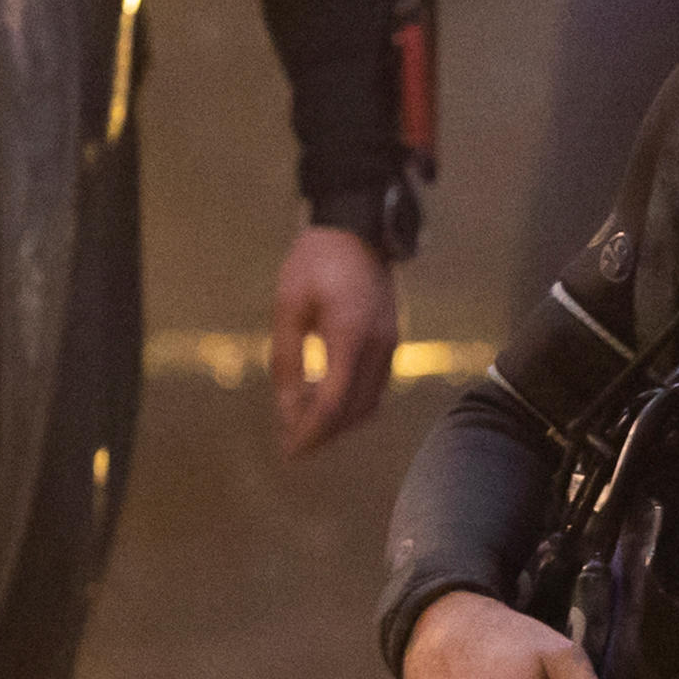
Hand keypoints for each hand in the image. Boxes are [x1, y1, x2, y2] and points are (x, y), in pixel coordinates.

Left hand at [272, 224, 400, 459]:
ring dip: (339, 423)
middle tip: (292, 444)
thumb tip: (286, 411)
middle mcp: (378, 346)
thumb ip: (286, 361)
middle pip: (354, 412)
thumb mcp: (288, 307)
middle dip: (323, 435)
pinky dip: (351, 404)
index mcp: (350, 336)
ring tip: (305, 424)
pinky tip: (325, 399)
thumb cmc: (315, 261)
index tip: (289, 452)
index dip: (309, 433)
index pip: (332, 404)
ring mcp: (390, 344)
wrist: (355, 226)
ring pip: (369, 405)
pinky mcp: (392, 341)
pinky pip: (376, 387)